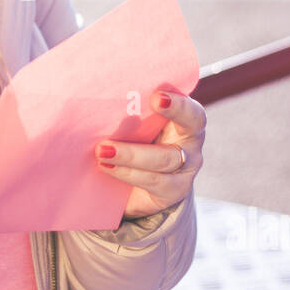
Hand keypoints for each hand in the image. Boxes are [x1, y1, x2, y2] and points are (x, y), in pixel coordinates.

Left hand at [93, 90, 205, 221]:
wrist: (142, 187)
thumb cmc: (136, 141)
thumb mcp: (138, 126)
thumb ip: (130, 113)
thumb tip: (97, 97)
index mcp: (186, 120)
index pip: (191, 111)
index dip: (179, 104)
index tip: (156, 97)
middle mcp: (190, 143)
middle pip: (185, 133)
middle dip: (167, 115)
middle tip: (131, 118)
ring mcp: (185, 170)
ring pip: (163, 160)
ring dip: (131, 154)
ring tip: (102, 151)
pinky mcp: (172, 192)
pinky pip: (152, 181)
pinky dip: (126, 173)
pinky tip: (106, 167)